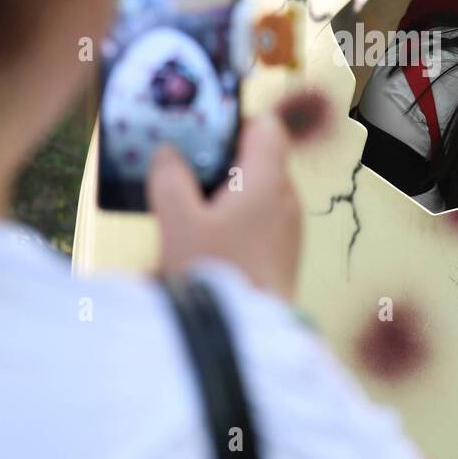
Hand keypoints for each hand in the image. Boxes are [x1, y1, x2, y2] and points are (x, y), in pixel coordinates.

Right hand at [147, 111, 301, 300]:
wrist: (244, 336)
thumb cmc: (216, 275)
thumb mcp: (177, 222)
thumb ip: (169, 178)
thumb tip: (168, 153)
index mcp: (268, 180)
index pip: (265, 126)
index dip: (235, 121)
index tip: (202, 132)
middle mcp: (287, 198)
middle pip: (259, 157)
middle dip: (222, 159)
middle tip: (184, 168)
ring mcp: (290, 226)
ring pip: (259, 190)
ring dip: (226, 191)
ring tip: (190, 207)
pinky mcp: (284, 252)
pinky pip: (262, 218)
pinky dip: (236, 216)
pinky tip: (207, 237)